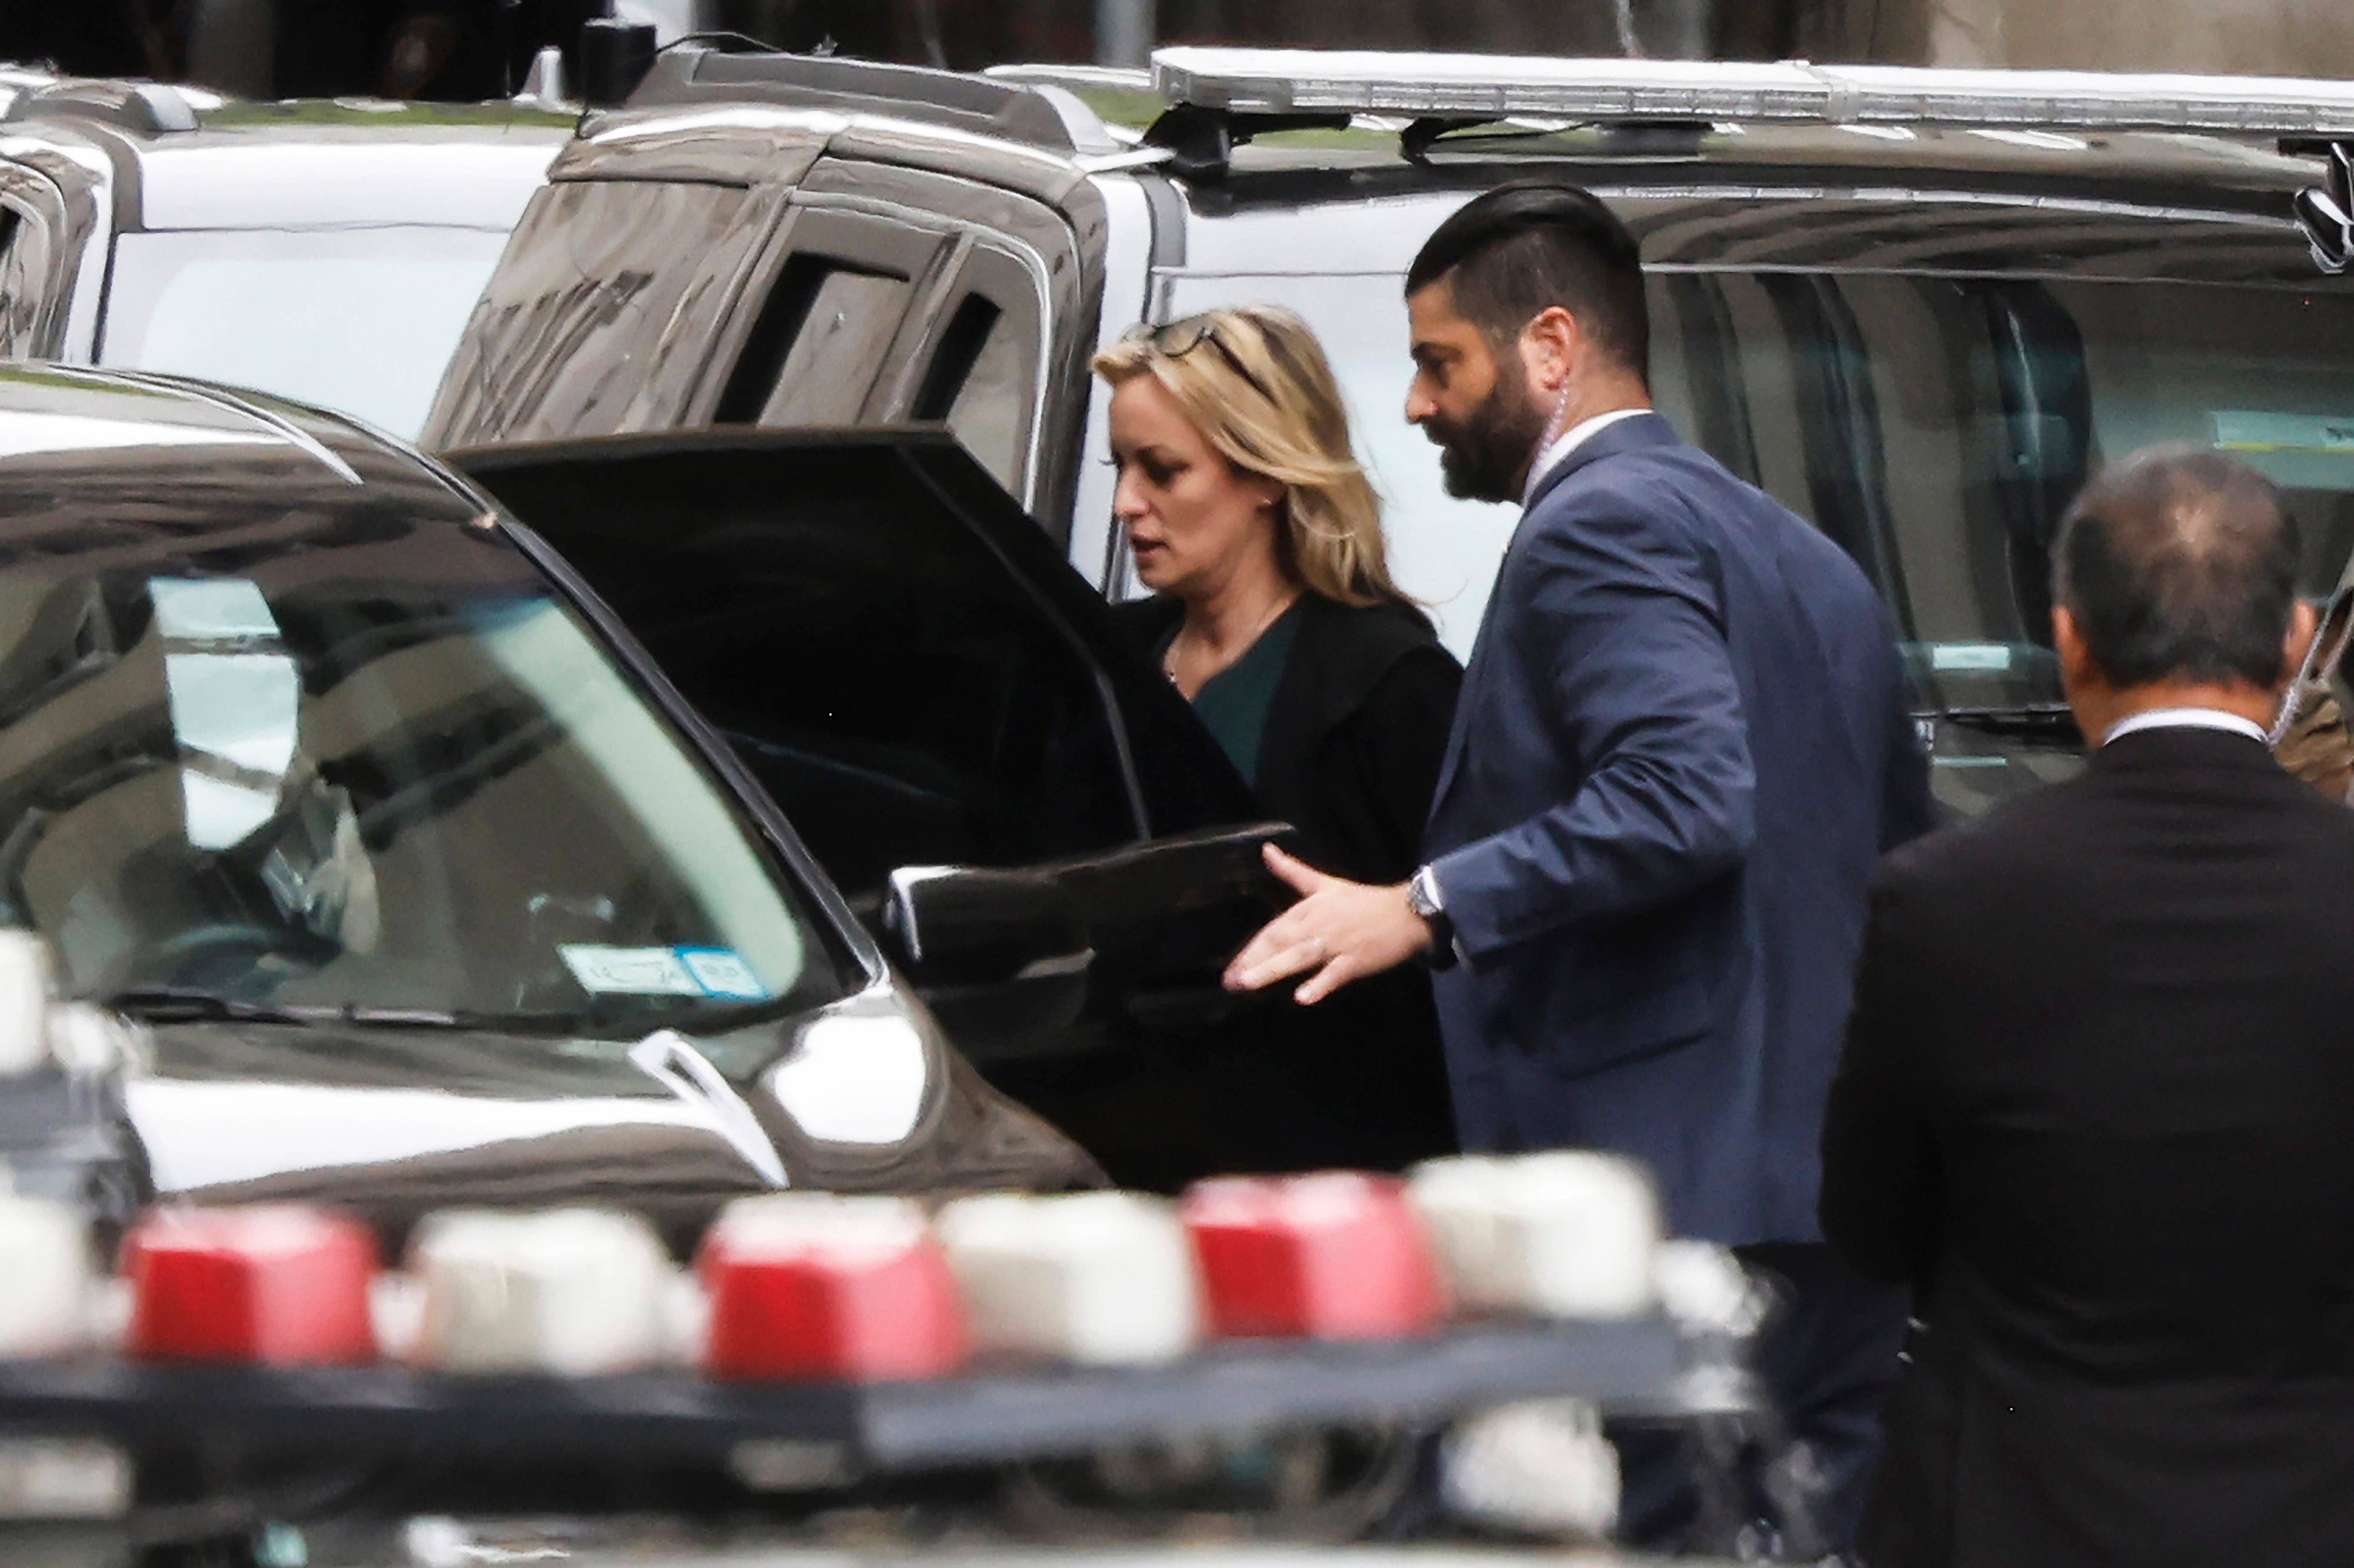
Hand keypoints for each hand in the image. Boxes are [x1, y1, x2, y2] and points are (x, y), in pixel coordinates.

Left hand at [1223, 844, 1432, 1004]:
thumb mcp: (1324, 883)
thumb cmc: (1362, 900)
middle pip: (1280, 943)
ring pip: (1299, 958)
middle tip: (1229, 982)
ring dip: (1273, 970)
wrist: (1406, 912)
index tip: (1229, 967)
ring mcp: (1336, 945)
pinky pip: (1335, 974)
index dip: (1251, 948)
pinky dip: (1320, 985)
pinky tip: (1302, 998)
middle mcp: (1317, 926)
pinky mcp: (1355, 962)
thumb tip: (1265, 849)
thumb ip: (1292, 870)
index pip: (1273, 930)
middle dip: (1252, 962)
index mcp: (1308, 909)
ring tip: (1248, 984)